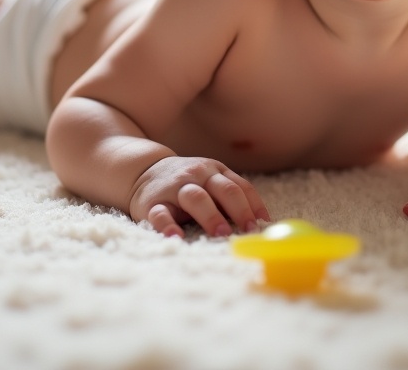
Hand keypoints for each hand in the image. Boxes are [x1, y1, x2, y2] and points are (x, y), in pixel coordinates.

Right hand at [129, 156, 270, 237]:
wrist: (143, 170)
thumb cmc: (187, 183)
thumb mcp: (210, 181)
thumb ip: (230, 196)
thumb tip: (261, 223)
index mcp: (214, 171)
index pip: (240, 186)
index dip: (254, 204)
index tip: (263, 225)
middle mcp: (197, 175)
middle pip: (222, 189)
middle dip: (238, 209)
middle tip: (248, 230)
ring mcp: (175, 188)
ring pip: (195, 197)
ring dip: (211, 215)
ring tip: (221, 234)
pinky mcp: (153, 203)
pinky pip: (161, 214)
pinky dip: (168, 226)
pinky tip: (176, 237)